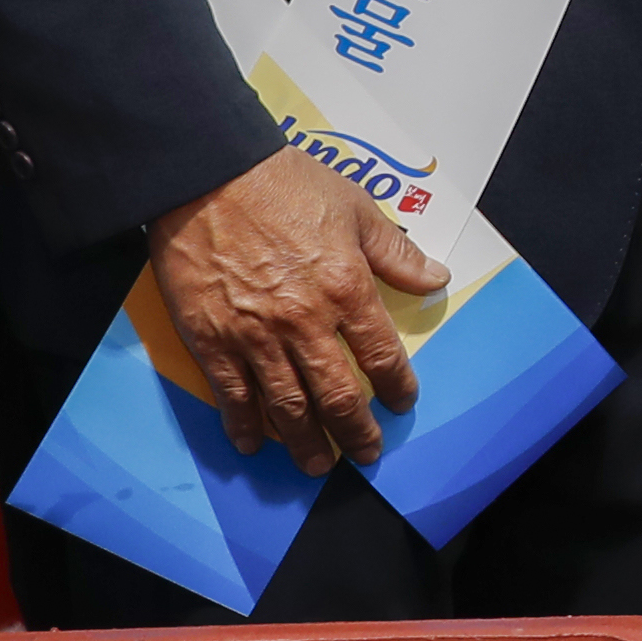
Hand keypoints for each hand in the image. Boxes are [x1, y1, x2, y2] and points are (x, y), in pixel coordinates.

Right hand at [142, 148, 448, 474]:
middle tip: (365, 454)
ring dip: (305, 443)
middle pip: (336, 395)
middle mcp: (304, 322)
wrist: (206, 173)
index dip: (395, 387)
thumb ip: (396, 252)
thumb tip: (435, 279)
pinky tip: (253, 443)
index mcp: (346, 288)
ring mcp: (255, 335)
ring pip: (287, 406)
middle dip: (354, 432)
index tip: (401, 403)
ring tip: (318, 466)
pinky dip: (244, 424)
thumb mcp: (355, 209)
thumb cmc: (283, 182)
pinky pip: (232, 393)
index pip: (381, 356)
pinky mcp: (210, 338)